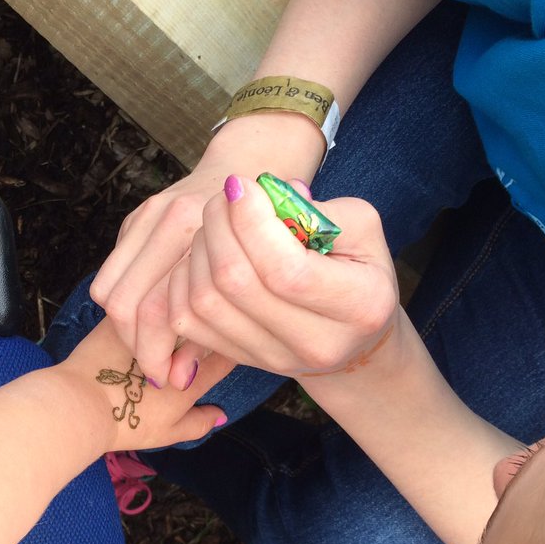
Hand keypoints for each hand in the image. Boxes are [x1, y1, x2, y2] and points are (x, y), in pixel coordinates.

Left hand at [59, 318, 233, 452]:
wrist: (81, 406)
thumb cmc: (125, 423)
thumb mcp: (167, 433)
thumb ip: (198, 423)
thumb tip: (222, 415)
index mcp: (192, 378)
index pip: (227, 355)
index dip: (230, 349)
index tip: (224, 346)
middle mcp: (177, 349)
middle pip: (203, 328)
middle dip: (205, 327)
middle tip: (194, 334)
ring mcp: (148, 328)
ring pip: (173, 309)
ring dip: (175, 312)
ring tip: (168, 319)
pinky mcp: (123, 317)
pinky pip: (139, 302)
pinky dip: (142, 306)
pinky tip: (138, 310)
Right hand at [89, 115, 325, 387]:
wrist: (262, 154)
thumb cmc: (284, 214)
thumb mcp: (286, 260)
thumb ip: (234, 313)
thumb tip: (184, 374)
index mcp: (203, 222)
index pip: (157, 302)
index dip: (160, 352)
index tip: (173, 379)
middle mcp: (171, 215)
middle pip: (126, 302)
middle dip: (139, 346)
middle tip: (162, 371)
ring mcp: (150, 213)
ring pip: (112, 290)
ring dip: (129, 328)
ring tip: (157, 352)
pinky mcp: (138, 215)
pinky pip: (116, 273)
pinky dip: (129, 306)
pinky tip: (155, 323)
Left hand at [164, 175, 398, 384]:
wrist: (351, 338)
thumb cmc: (358, 270)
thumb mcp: (360, 230)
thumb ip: (320, 209)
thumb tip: (264, 194)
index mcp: (359, 307)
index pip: (286, 270)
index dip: (251, 222)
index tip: (241, 185)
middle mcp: (314, 343)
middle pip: (236, 283)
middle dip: (220, 226)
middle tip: (225, 196)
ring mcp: (272, 358)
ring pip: (205, 301)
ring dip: (201, 249)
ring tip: (218, 224)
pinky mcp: (239, 359)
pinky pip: (186, 319)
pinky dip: (183, 280)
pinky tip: (204, 256)